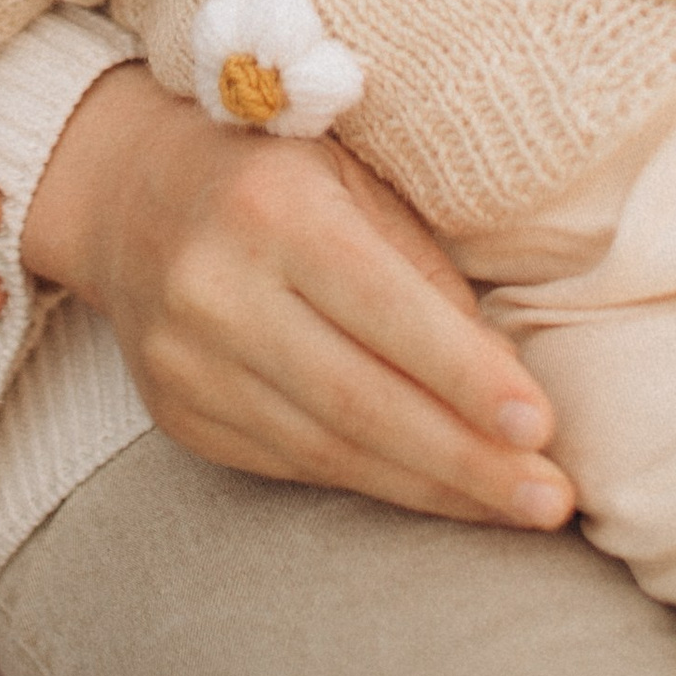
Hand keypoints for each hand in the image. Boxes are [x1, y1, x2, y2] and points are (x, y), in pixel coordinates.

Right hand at [21, 64, 575, 530]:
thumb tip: (506, 380)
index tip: (542, 426)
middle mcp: (215, 289)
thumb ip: (421, 268)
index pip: (383, 309)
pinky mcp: (177, 413)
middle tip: (551, 498)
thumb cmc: (272, 170)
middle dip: (465, 458)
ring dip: (431, 486)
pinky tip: (438, 492)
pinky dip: (374, 481)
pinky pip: (291, 463)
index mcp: (268, 208)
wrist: (124, 192)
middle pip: (357, 398)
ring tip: (516, 504)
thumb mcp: (351, 177)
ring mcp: (186, 361)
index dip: (464, 375)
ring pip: (327, 447)